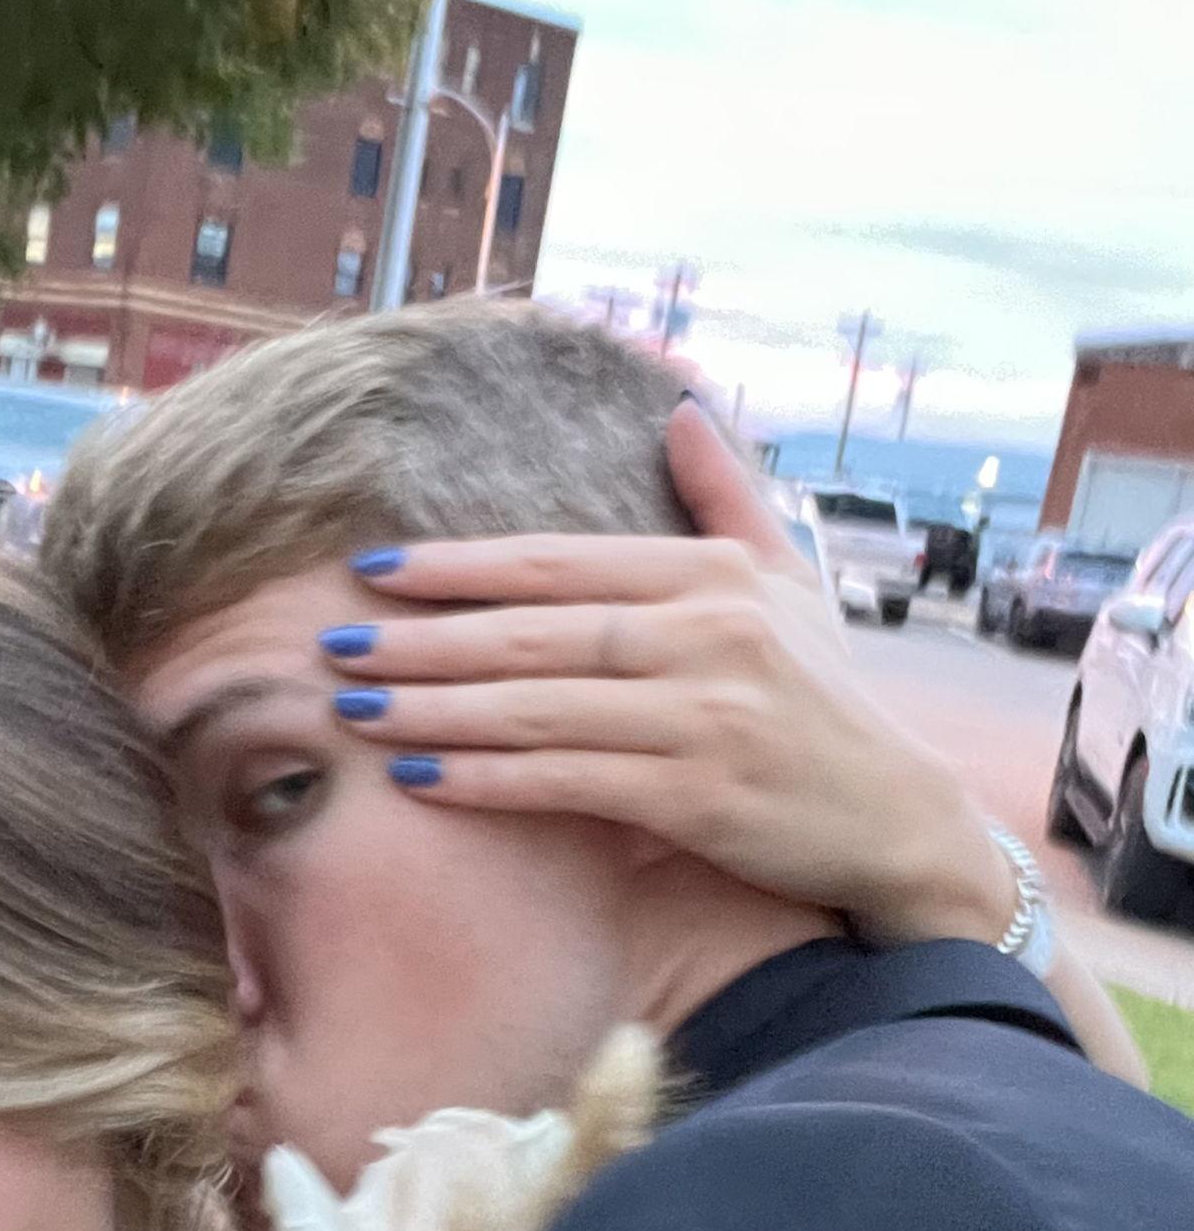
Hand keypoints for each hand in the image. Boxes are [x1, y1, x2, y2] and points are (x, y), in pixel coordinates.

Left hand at [326, 399, 1016, 947]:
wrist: (898, 821)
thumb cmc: (825, 703)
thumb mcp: (790, 587)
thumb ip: (725, 502)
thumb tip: (678, 409)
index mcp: (712, 579)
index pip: (559, 564)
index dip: (459, 567)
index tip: (374, 571)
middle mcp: (707, 637)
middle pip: (532, 633)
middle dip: (422, 640)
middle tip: (333, 644)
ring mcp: (703, 718)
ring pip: (537, 709)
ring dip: (434, 711)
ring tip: (352, 713)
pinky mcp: (698, 798)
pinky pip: (566, 783)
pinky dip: (486, 780)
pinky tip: (418, 779)